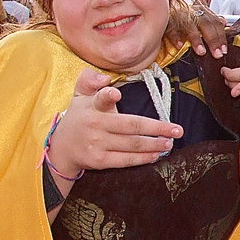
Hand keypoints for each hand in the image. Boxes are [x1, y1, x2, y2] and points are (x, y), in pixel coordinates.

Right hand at [47, 68, 182, 173]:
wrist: (62, 149)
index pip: (99, 99)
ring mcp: (97, 144)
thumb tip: (104, 78)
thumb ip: (89, 80)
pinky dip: (142, 158)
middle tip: (177, 130)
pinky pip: (125, 160)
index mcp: (91, 106)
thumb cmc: (79, 117)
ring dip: (154, 144)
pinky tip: (156, 154)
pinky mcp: (100, 161)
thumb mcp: (79, 95)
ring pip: (132, 144)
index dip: (107, 96)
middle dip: (156, 128)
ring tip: (169, 142)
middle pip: (130, 126)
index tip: (116, 94)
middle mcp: (95, 125)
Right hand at [171, 10, 228, 58]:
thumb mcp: (198, 10)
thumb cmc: (182, 8)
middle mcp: (192, 11)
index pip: (215, 22)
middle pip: (205, 24)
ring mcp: (179, 15)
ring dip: (196, 39)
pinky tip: (180, 45)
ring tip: (201, 52)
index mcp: (201, 10)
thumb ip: (211, 18)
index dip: (221, 37)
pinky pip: (171, 28)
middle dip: (213, 40)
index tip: (224, 50)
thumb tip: (223, 22)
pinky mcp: (166, 19)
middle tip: (217, 54)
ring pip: (190, 26)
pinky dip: (175, 37)